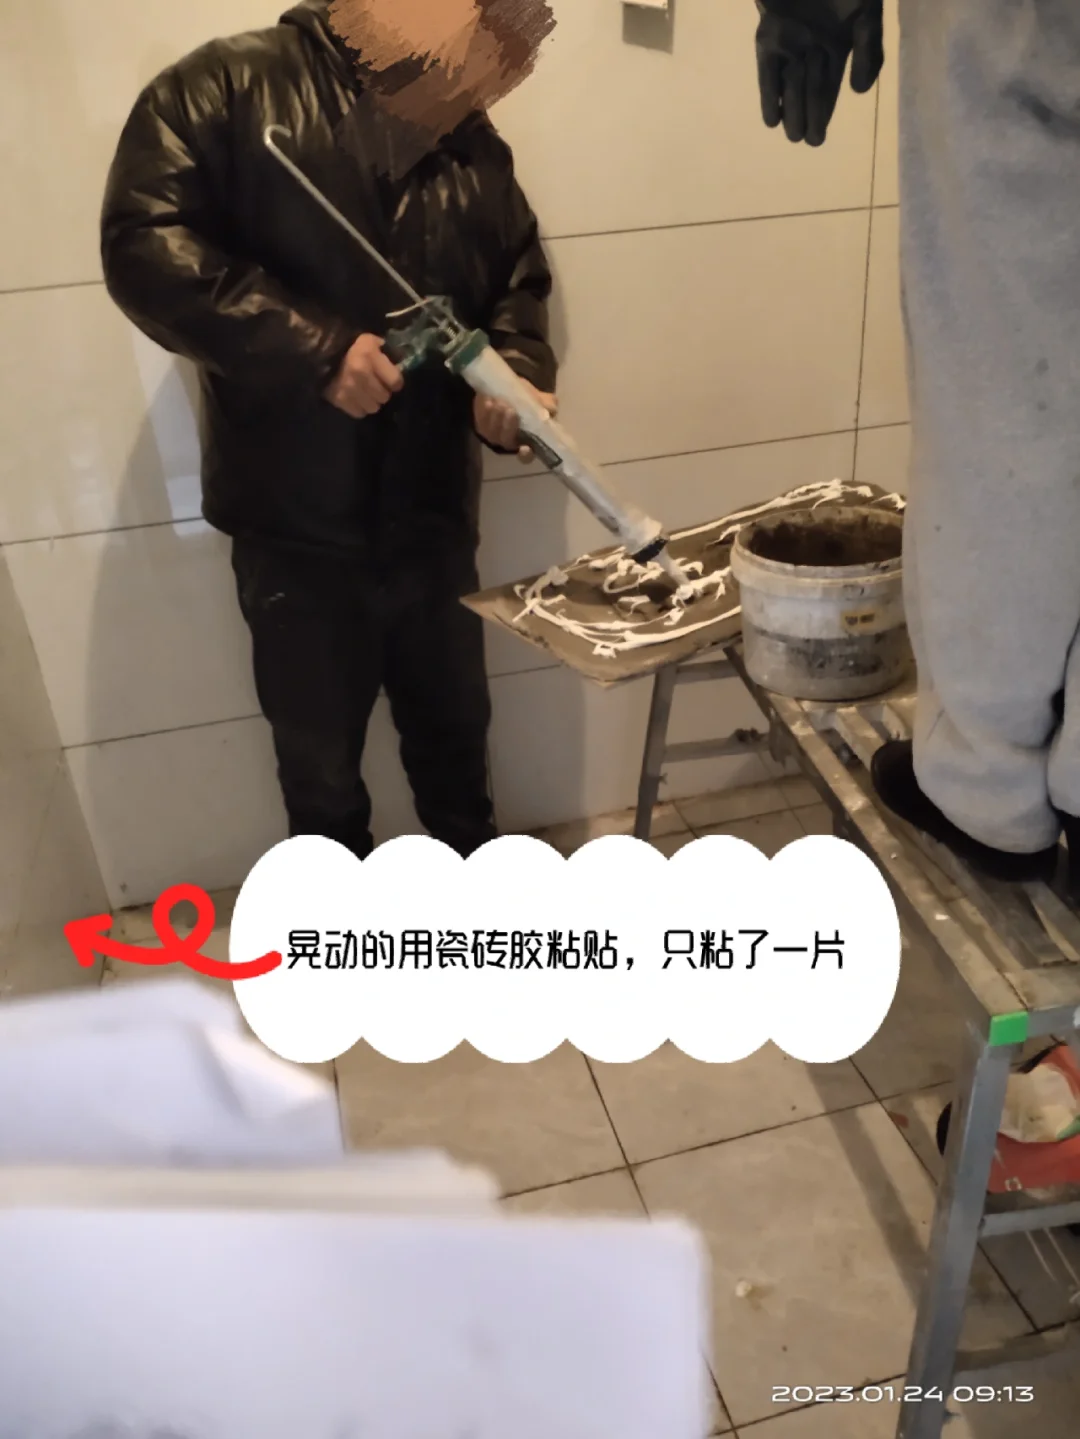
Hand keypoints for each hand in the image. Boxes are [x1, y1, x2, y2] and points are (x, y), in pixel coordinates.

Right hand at [325, 333, 403, 417]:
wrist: (320, 354)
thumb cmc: (350, 347)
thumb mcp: (368, 340)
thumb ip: (384, 351)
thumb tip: (397, 363)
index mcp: (369, 356)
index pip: (396, 382)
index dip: (395, 382)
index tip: (391, 381)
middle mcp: (360, 374)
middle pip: (384, 397)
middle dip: (382, 392)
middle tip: (376, 386)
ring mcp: (349, 389)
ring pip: (373, 407)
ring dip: (371, 402)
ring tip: (366, 393)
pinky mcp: (339, 400)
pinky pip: (359, 412)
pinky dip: (359, 407)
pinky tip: (356, 398)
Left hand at [473, 382, 557, 462]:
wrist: (507, 387)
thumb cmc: (527, 398)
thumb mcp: (541, 400)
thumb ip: (548, 405)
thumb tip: (550, 410)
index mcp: (529, 441)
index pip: (527, 456)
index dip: (526, 455)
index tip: (525, 448)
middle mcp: (511, 442)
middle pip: (508, 442)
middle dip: (509, 427)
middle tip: (510, 410)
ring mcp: (495, 435)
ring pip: (494, 433)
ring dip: (496, 418)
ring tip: (500, 402)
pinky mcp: (482, 426)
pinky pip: (482, 423)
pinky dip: (485, 413)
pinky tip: (489, 402)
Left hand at [755, 0, 883, 146]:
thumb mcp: (865, 15)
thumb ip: (868, 50)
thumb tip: (859, 92)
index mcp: (837, 45)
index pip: (829, 87)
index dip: (823, 112)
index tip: (818, 138)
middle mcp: (812, 49)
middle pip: (809, 90)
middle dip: (808, 116)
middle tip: (807, 141)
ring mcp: (789, 44)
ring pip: (790, 85)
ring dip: (790, 110)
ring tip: (792, 134)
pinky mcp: (768, 38)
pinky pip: (768, 71)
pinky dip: (769, 94)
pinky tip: (771, 118)